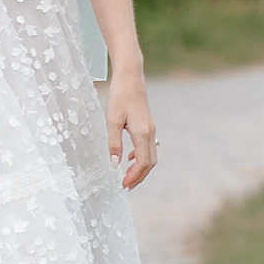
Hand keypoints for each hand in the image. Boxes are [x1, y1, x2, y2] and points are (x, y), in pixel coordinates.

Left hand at [104, 72, 157, 190]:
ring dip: (141, 168)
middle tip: (126, 186)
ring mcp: (151, 128)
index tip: (123, 184)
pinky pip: (148, 146)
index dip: (134, 176)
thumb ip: (114, 144)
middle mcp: (150, 132)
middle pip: (149, 162)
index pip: (142, 162)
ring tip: (128, 177)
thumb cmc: (120, 96)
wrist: (130, 76)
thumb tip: (115, 164)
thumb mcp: (112, 120)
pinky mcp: (148, 124)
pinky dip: (141, 156)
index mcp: (142, 133)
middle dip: (139, 177)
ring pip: (151, 155)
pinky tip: (129, 158)